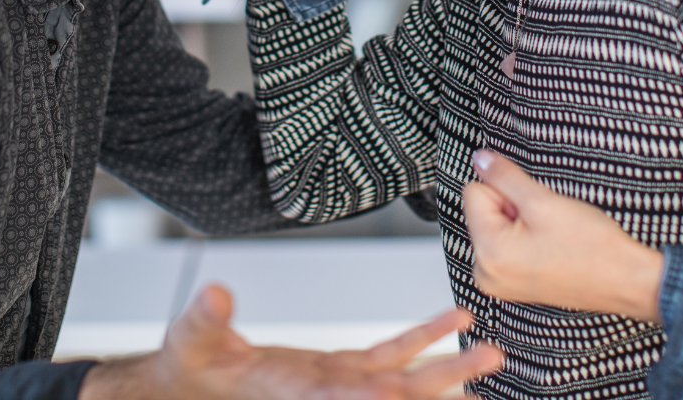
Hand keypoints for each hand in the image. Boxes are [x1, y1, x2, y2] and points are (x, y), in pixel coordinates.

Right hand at [81, 284, 502, 399]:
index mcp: (303, 391)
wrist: (194, 381)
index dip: (391, 390)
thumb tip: (215, 292)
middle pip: (401, 393)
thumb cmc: (192, 365)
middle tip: (491, 360)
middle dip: (447, 380)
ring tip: (490, 349)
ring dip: (448, 365)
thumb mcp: (193, 339)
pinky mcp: (339, 368)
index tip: (425, 386)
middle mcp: (331, 394)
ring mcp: (339, 382)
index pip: (355, 394)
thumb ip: (206, 318)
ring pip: (406, 377)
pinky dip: (422, 339)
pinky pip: (391, 355)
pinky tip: (452, 321)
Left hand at [462, 150, 663, 323]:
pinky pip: (506, 244)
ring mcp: (498, 282)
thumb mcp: (542, 200)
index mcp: (488, 254)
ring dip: (521, 223)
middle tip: (546, 224)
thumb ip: (503, 175)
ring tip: (551, 237)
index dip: (506, 189)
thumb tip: (479, 159)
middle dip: (513, 208)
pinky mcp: (512, 283)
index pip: (474, 192)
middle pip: (483, 210)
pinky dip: (525, 238)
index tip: (534, 207)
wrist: (626, 280)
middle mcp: (485, 274)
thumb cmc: (592, 248)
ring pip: (496, 225)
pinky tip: (550, 247)